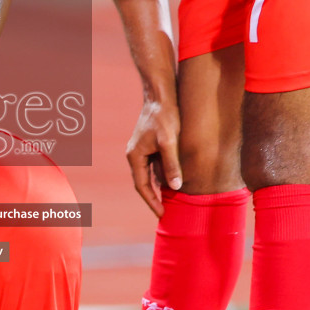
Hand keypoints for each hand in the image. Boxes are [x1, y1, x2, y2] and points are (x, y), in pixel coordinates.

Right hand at [126, 96, 181, 216]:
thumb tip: (175, 187)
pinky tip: (170, 182)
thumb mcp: (170, 141)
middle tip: (165, 213)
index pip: (141, 186)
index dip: (152, 202)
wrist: (160, 95)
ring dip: (156, 188)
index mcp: (135, 156)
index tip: (162, 214)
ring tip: (168, 202)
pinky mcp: (148, 145)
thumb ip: (172, 165)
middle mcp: (134, 154)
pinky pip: (152, 166)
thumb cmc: (164, 116)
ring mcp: (140, 150)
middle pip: (142, 183)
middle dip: (153, 198)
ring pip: (148, 175)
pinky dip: (160, 176)